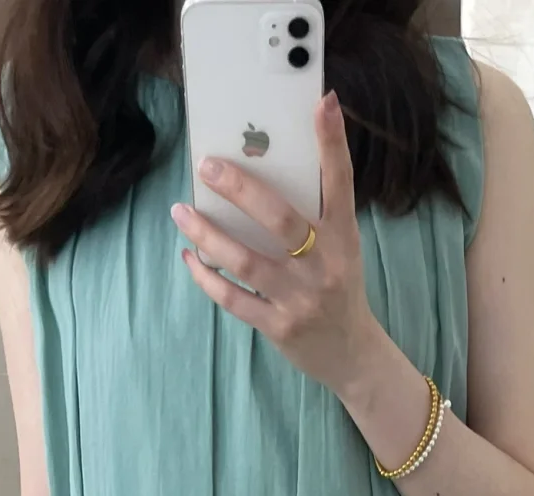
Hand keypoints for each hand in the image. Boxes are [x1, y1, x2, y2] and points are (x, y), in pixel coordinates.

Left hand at [171, 91, 382, 397]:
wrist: (352, 355)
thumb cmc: (338, 289)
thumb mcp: (341, 249)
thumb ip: (313, 215)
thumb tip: (261, 172)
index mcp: (344, 239)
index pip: (341, 184)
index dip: (333, 143)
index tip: (324, 102)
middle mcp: (324, 266)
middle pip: (280, 219)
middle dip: (241, 189)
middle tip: (207, 166)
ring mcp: (299, 299)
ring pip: (245, 261)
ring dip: (207, 234)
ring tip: (180, 211)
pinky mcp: (278, 327)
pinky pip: (233, 298)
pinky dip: (207, 277)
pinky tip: (190, 257)